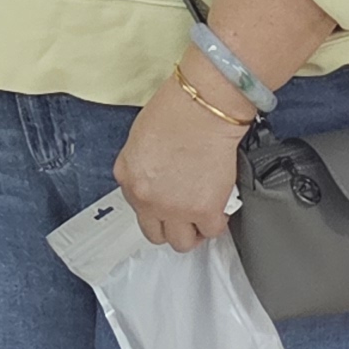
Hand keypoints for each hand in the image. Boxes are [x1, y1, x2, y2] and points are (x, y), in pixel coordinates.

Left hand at [115, 78, 247, 251]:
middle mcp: (146, 198)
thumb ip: (142, 167)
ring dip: (193, 231)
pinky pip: (212, 230)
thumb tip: (156, 180)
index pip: (138, 209)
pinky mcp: (204, 210)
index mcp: (128, 177)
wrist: (202, 107)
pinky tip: (220, 207)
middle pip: (155, 233)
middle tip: (184, 215)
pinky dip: (218, 221)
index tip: (167, 203)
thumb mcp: (140, 139)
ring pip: (182, 242)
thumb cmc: (175, 111)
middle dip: (171, 226)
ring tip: (202, 216)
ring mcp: (175, 208)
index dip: (156, 206)